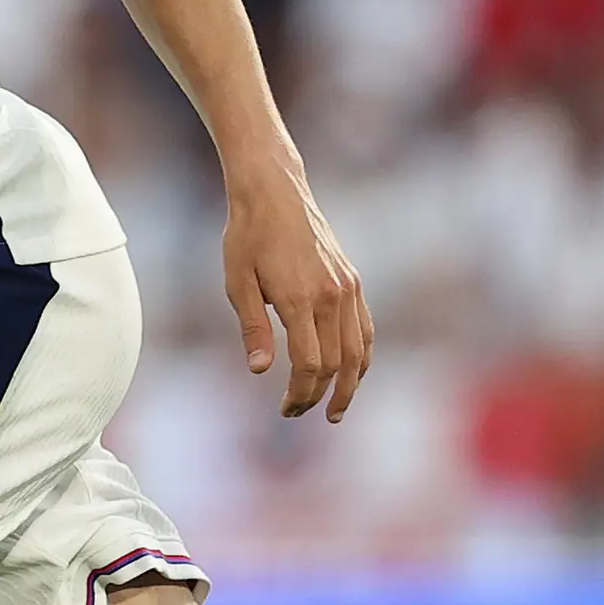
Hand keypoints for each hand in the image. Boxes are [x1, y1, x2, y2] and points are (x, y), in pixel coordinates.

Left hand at [223, 168, 373, 422]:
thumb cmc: (248, 236)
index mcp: (299, 299)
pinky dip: (363, 356)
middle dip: (320, 395)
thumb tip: (260, 371)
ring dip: (350, 384)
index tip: (285, 409)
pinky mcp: (352, 281)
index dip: (300, 393)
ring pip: (359, 350)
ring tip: (337, 407)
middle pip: (336, 363)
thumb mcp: (237, 283)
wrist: (275, 191)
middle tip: (301, 412)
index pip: (310, 364)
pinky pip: (366, 328)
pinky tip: (353, 373)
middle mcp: (330, 296)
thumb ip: (252, 328)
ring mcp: (347, 288)